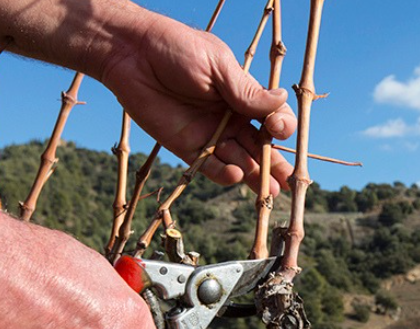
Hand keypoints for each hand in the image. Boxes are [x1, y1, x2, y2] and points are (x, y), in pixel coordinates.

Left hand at [101, 16, 295, 194]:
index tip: (277, 129)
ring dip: (255, 175)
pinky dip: (225, 174)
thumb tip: (281, 102)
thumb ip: (246, 91)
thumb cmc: (176, 48)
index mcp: (242, 95)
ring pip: (239, 161)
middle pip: (259, 147)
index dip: (280, 127)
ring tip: (268, 190)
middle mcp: (230, 118)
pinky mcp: (187, 147)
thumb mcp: (217, 66)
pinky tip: (235, 174)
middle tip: (288, 182)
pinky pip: (210, 167)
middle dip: (274, 164)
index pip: (271, 118)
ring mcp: (209, 134)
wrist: (131, 53)